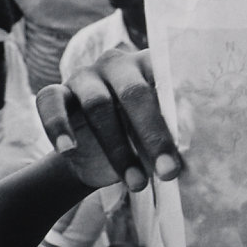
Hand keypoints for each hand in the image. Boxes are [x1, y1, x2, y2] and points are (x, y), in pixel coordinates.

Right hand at [35, 49, 181, 192]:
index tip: (195, 141)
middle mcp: (118, 64)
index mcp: (152, 66)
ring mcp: (85, 75)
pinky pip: (51, 102)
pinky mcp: (57, 91)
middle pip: (135, 92)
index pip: (169, 77)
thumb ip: (174, 133)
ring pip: (97, 104)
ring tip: (137, 182)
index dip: (183, 108)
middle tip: (169, 171)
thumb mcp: (160, 137)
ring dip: (118, 149)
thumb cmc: (140, 139)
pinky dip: (58, 126)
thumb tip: (193, 147)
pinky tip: (68, 149)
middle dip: (153, 135)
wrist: (95, 158)